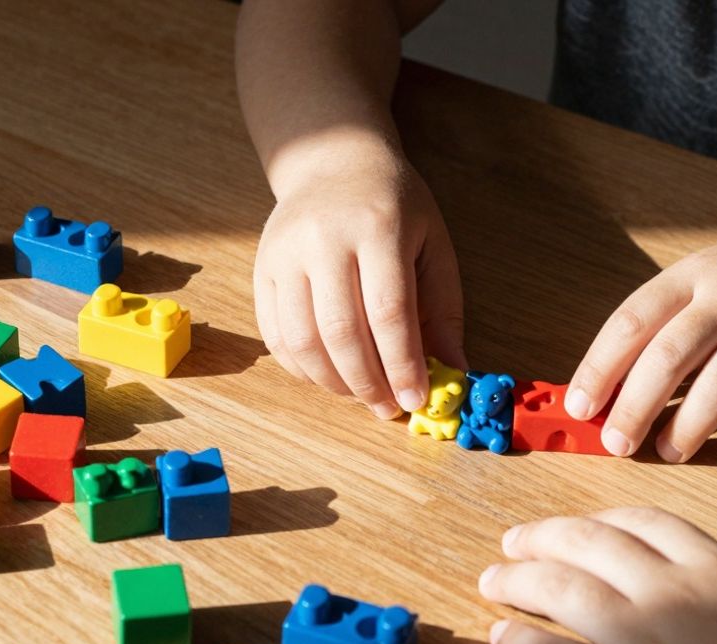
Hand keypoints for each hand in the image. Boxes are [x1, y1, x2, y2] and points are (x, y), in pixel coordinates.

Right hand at [253, 141, 466, 418]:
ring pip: (302, 339)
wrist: (333, 162)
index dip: (401, 364)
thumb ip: (443, 308)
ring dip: (332, 382)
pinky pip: (275, 335)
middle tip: (386, 408)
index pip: (388, 311)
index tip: (415, 399)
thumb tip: (454, 370)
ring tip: (359, 395)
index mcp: (378, 227)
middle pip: (341, 331)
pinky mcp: (263, 269)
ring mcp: (286, 253)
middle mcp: (324, 238)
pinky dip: (302, 369)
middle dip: (367, 383)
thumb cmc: (393, 206)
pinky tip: (328, 377)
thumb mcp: (432, 243)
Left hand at [565, 203, 716, 463]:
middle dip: (635, 407)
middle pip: (670, 356)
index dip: (599, 367)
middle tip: (616, 444)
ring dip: (689, 427)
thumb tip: (610, 387)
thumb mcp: (708, 279)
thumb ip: (664, 325)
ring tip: (669, 452)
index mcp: (692, 275)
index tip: (579, 406)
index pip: (631, 321)